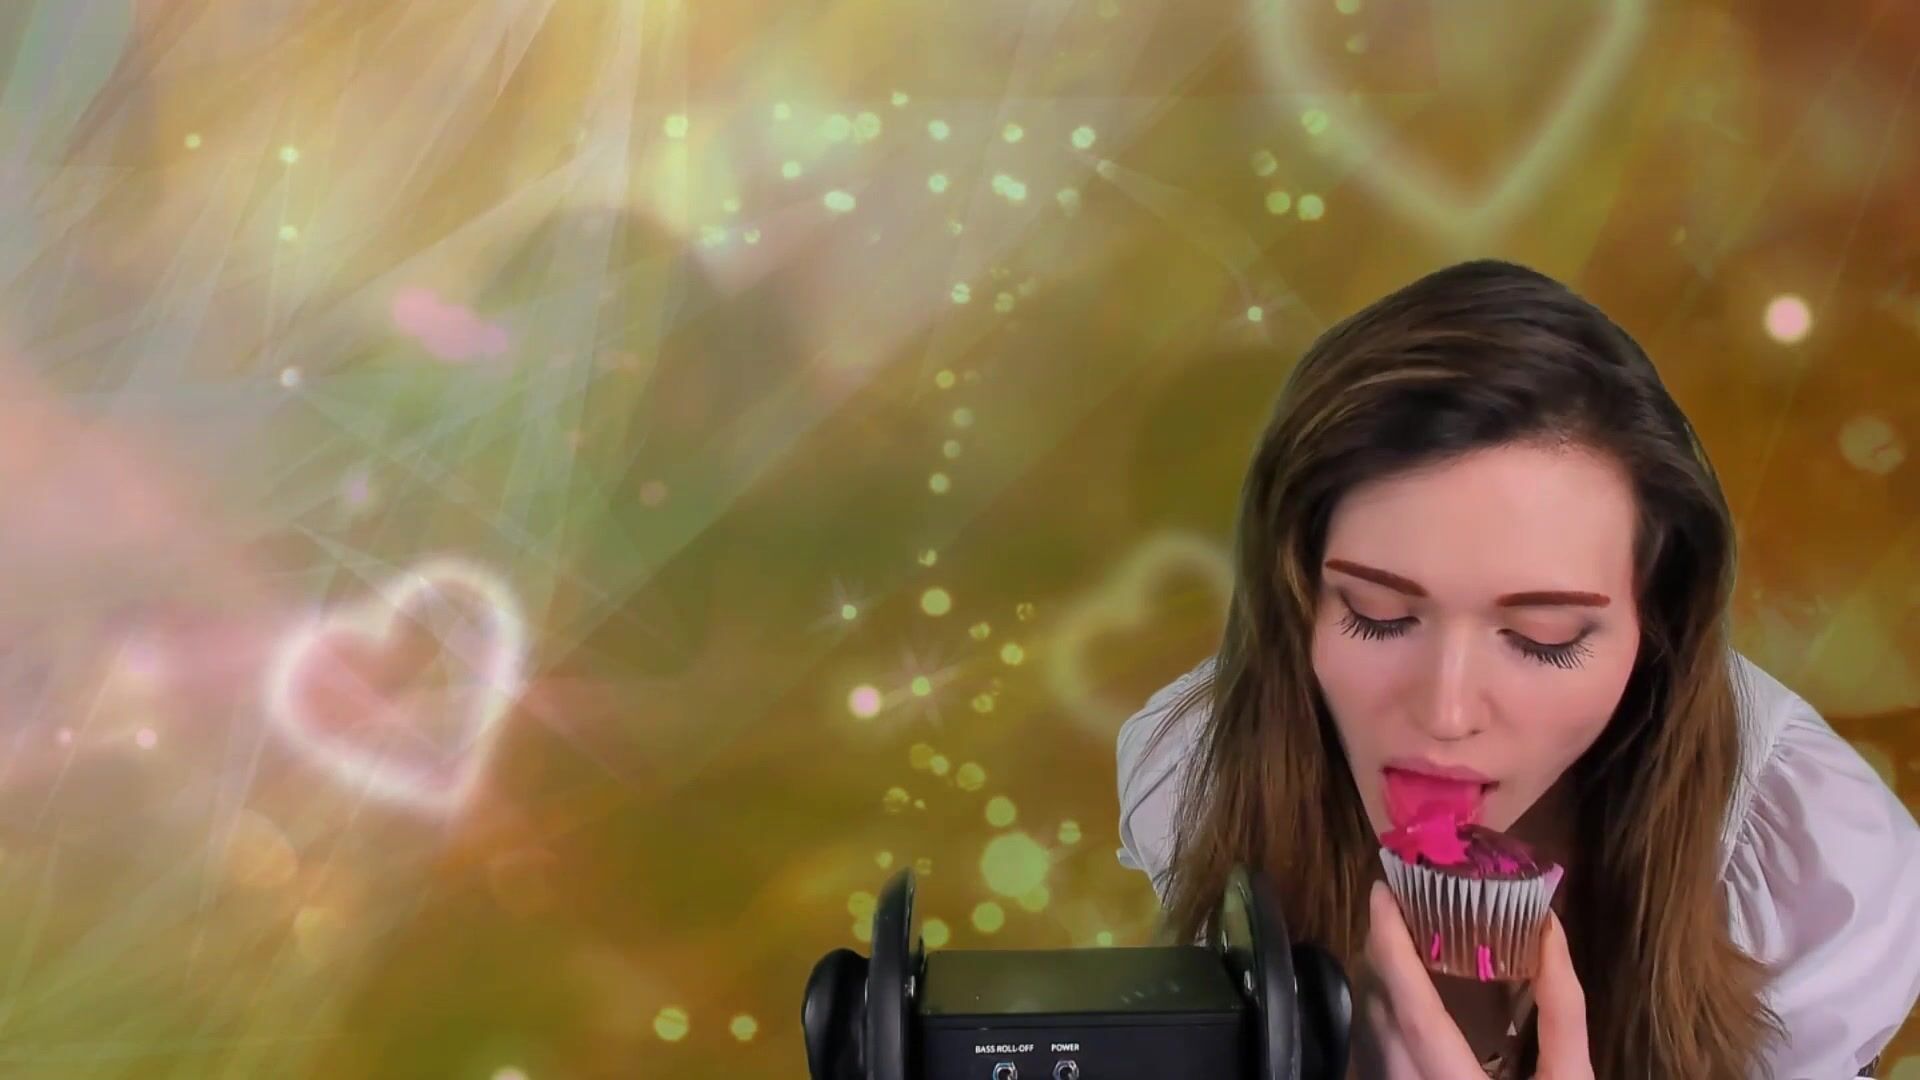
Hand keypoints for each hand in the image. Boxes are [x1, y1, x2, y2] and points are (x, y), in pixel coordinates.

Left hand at [1356, 880, 1592, 1079]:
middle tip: (1400, 901)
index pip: (1410, 1007)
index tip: (1381, 892)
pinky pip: (1385, 1049)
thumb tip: (1550, 932)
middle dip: (1384, 951)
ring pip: (1377, 1030)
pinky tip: (1415, 992)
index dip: (1391, 946)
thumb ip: (1562, 1010)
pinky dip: (1394, 1012)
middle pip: (1382, 1012)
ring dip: (1386, 980)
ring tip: (1409, 934)